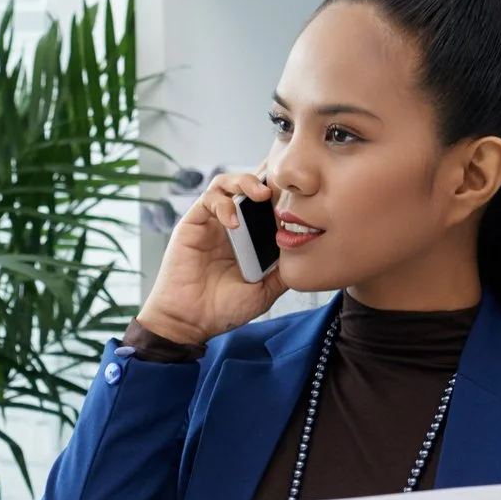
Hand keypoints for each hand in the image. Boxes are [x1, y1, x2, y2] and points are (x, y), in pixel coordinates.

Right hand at [137, 168, 288, 345]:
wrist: (191, 322)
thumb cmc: (223, 309)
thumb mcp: (265, 290)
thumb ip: (283, 271)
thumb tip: (309, 253)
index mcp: (249, 237)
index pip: (266, 203)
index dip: (280, 191)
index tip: (300, 191)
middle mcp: (231, 225)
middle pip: (248, 185)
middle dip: (265, 178)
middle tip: (283, 185)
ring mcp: (211, 223)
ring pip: (226, 183)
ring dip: (244, 182)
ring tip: (260, 195)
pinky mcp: (192, 224)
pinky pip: (208, 199)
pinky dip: (223, 204)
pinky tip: (234, 223)